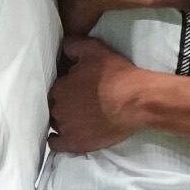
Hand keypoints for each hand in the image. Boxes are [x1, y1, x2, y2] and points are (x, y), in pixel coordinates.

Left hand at [49, 35, 147, 153]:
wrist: (136, 102)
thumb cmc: (116, 75)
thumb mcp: (93, 49)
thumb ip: (72, 45)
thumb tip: (61, 46)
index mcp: (59, 87)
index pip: (54, 88)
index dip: (65, 87)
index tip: (76, 88)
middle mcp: (56, 108)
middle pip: (53, 106)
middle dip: (63, 103)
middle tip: (79, 102)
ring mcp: (64, 128)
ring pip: (55, 123)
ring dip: (62, 120)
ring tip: (77, 118)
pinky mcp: (74, 144)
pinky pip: (56, 144)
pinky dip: (58, 139)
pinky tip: (65, 135)